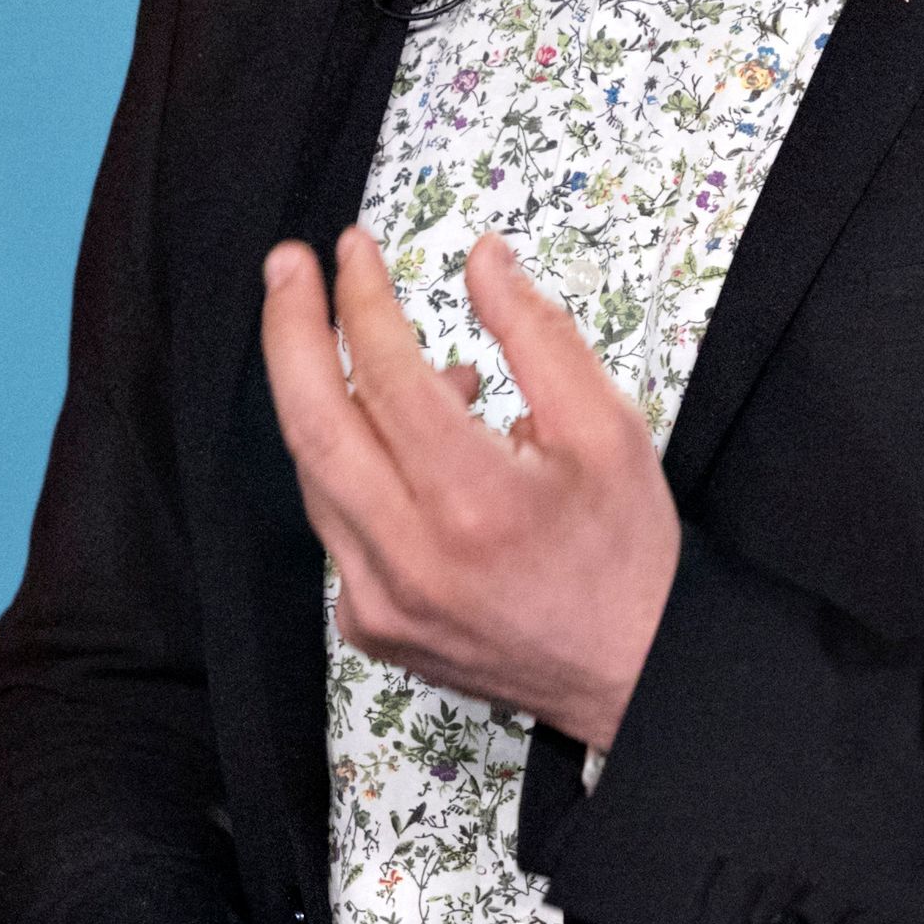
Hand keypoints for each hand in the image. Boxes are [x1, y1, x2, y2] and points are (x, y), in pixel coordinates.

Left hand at [262, 229, 676, 747]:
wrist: (634, 675)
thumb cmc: (626, 551)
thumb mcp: (609, 427)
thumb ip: (538, 334)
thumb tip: (481, 259)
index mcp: (475, 504)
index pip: (387, 377)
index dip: (361, 300)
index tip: (354, 249)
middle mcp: (410, 559)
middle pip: (311, 424)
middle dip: (290, 332)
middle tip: (289, 267)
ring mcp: (378, 600)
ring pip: (316, 474)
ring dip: (333, 399)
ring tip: (393, 361)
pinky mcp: (368, 624)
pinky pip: (336, 524)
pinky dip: (357, 466)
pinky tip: (410, 445)